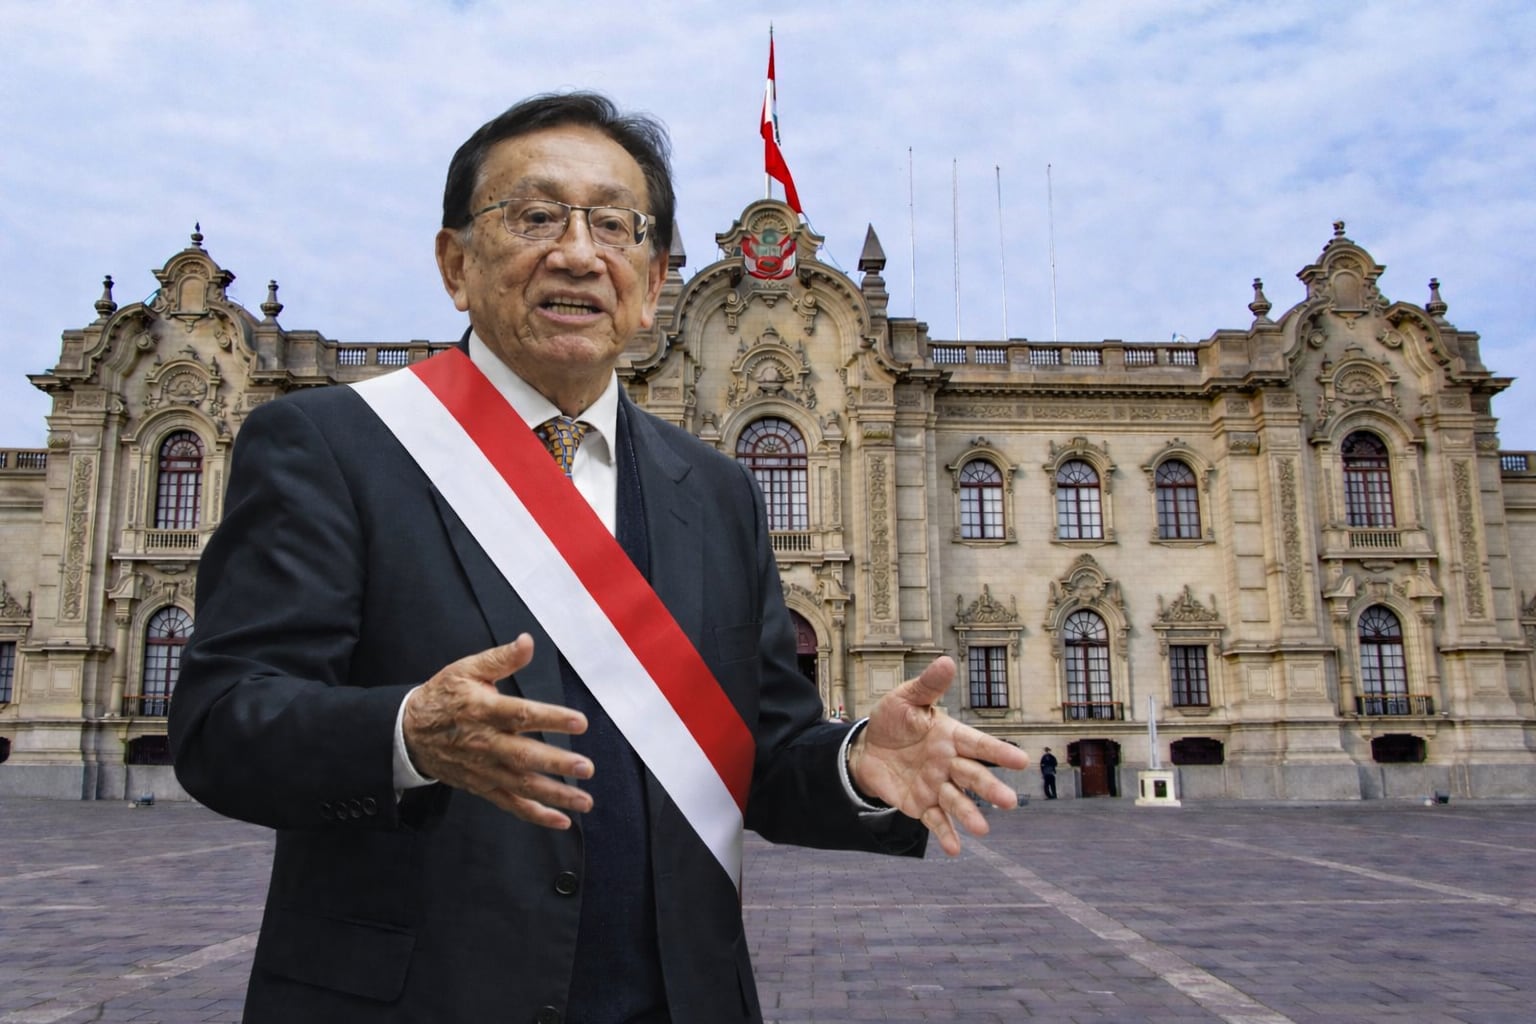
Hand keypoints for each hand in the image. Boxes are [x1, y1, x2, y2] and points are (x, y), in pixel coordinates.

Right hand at [403, 634, 592, 828]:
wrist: (409, 733)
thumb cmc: (444, 696)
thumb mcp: (466, 669)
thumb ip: (501, 658)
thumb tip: (528, 641)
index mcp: (483, 710)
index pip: (521, 715)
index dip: (551, 719)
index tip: (579, 722)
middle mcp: (485, 743)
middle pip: (523, 756)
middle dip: (556, 764)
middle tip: (586, 767)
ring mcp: (484, 769)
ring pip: (522, 785)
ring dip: (555, 795)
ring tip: (585, 801)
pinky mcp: (482, 786)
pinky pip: (510, 803)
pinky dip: (535, 815)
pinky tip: (562, 821)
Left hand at [849, 655, 1029, 855]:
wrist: (866, 748)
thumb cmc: (893, 720)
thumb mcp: (906, 698)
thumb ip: (928, 685)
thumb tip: (947, 661)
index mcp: (951, 736)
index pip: (979, 744)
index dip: (999, 753)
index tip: (1022, 761)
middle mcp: (949, 763)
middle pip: (973, 776)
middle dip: (990, 789)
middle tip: (1009, 802)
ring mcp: (937, 786)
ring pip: (957, 802)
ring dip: (970, 815)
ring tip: (982, 829)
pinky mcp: (921, 805)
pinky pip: (934, 820)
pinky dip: (945, 834)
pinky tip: (955, 849)